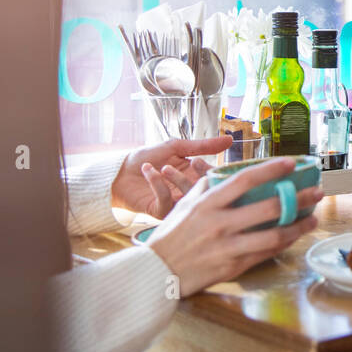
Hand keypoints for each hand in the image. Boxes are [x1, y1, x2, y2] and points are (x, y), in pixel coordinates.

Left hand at [111, 135, 232, 218]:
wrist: (120, 170)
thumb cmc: (147, 157)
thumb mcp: (177, 147)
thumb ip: (204, 146)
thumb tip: (230, 140)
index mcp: (195, 176)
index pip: (215, 177)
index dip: (211, 171)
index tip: (200, 161)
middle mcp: (189, 191)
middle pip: (206, 190)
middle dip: (200, 176)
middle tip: (193, 163)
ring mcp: (176, 203)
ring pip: (189, 197)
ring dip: (178, 180)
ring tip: (164, 167)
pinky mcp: (161, 212)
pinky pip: (166, 200)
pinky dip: (158, 184)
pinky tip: (148, 170)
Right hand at [145, 157, 323, 296]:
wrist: (156, 272)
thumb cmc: (172, 234)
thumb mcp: (185, 205)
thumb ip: (207, 186)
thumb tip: (229, 172)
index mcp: (208, 203)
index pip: (244, 180)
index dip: (271, 170)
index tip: (292, 163)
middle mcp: (220, 224)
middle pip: (268, 208)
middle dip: (298, 198)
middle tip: (316, 192)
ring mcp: (228, 247)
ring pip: (273, 235)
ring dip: (298, 226)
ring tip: (313, 219)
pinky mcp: (233, 266)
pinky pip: (265, 253)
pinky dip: (283, 244)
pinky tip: (294, 236)